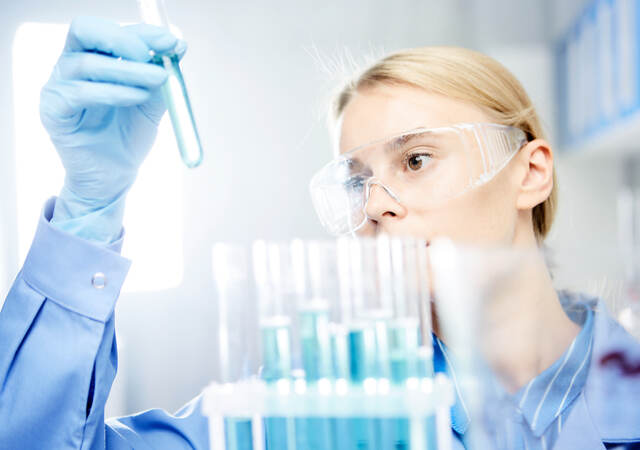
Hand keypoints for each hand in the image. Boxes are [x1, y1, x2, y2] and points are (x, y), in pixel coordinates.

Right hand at [40, 16, 183, 242]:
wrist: (115, 177)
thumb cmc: (128, 137)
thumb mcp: (151, 103)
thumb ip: (160, 76)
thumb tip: (179, 46)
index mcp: (93, 58)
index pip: (112, 31)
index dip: (143, 32)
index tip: (173, 43)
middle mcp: (71, 66)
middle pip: (85, 31)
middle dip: (124, 39)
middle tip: (153, 55)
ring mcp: (58, 87)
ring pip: (87, 64)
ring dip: (128, 70)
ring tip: (158, 80)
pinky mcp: (53, 111)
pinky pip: (78, 93)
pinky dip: (112, 92)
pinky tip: (137, 97)